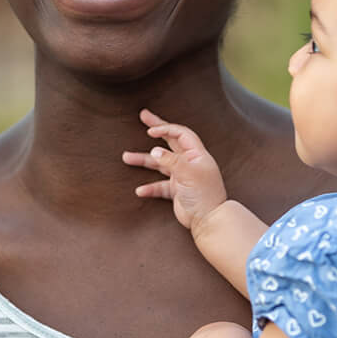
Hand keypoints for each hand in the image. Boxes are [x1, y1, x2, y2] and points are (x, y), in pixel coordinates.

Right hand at [123, 109, 228, 229]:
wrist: (210, 220)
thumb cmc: (204, 195)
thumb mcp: (188, 173)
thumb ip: (170, 160)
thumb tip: (154, 150)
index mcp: (196, 155)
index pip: (180, 134)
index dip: (165, 129)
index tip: (149, 130)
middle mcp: (189, 163)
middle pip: (170, 141)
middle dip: (156, 129)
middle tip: (143, 117)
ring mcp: (182, 176)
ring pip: (160, 164)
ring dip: (144, 160)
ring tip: (126, 157)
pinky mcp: (177, 191)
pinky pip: (159, 186)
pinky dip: (149, 187)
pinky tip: (140, 190)